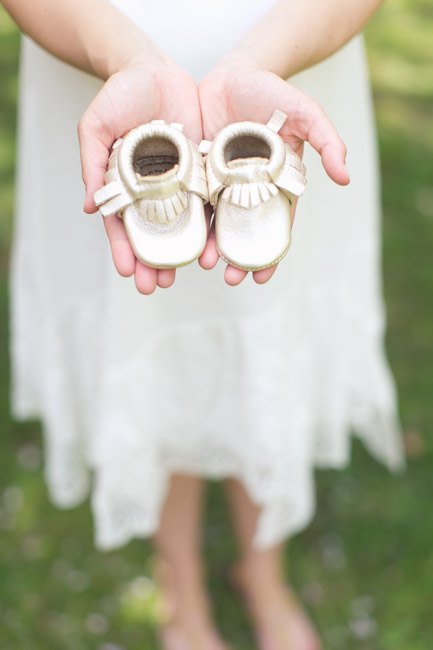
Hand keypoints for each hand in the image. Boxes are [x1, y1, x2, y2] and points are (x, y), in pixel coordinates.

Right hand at [78, 60, 201, 293]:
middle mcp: (154, 189)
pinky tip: (217, 243)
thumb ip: (92, 164)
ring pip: (185, 223)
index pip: (123, 224)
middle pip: (155, 232)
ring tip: (193, 272)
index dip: (124, 248)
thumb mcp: (95, 127)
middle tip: (154, 286)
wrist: (154, 69)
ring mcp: (180, 181)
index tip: (127, 271)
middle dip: (155, 260)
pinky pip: (210, 198)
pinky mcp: (204, 168)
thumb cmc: (119, 95)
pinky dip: (213, 221)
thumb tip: (91, 207)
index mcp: (125, 185)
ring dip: (188, 249)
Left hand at [198, 64, 349, 285]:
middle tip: (232, 279)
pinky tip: (185, 235)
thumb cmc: (274, 92)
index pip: (275, 225)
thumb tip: (346, 178)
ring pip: (217, 220)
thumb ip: (327, 141)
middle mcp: (249, 188)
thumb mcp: (306, 113)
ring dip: (212, 245)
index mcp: (276, 183)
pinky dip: (191, 218)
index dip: (270, 252)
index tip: (263, 277)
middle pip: (244, 230)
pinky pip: (194, 198)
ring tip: (205, 264)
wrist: (236, 72)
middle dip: (238, 257)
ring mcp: (222, 182)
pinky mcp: (199, 171)